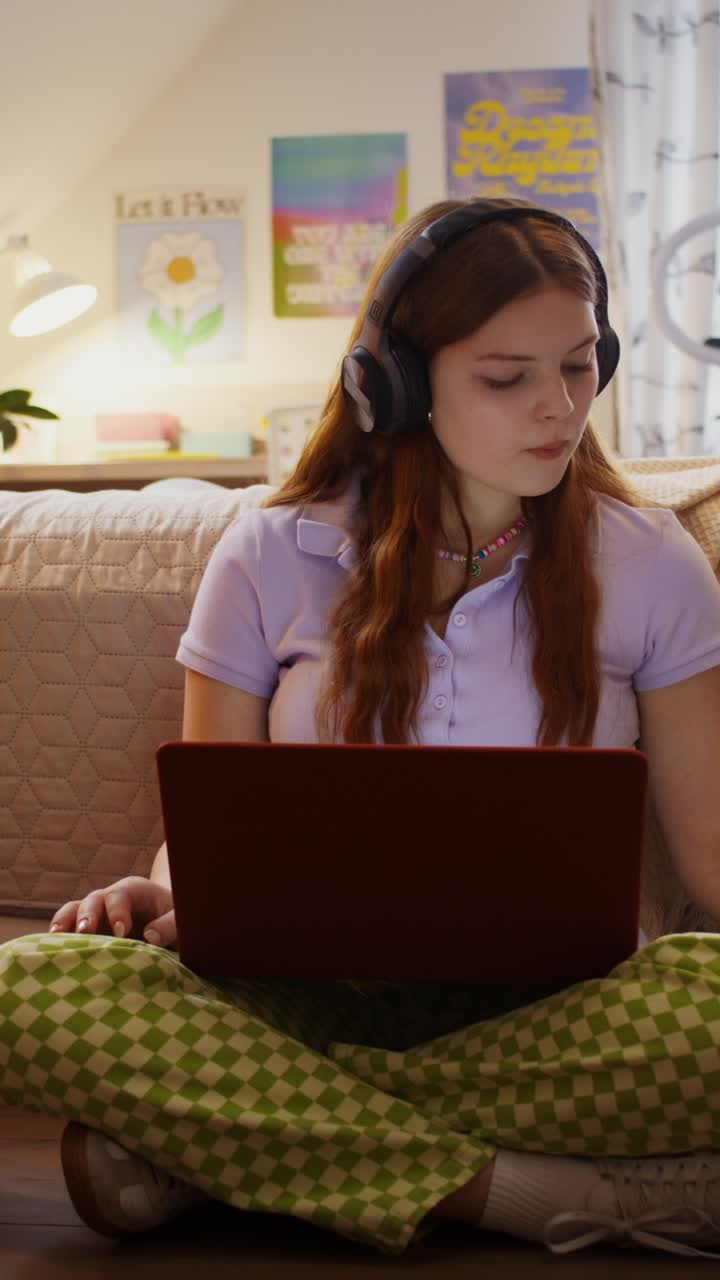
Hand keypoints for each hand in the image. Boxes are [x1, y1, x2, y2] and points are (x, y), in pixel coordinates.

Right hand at [48, 877, 175, 948]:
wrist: (169, 919)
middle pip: (93, 899)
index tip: (122, 932)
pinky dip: (60, 936)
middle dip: (87, 915)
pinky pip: (68, 927)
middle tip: (84, 932)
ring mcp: (97, 912)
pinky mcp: (90, 928)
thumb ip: (170, 925)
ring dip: (65, 923)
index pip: (119, 895)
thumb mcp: (181, 918)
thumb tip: (149, 937)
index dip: (118, 912)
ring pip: (74, 910)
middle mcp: (111, 898)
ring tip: (56, 939)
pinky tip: (53, 949)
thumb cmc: (178, 917)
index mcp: (135, 890)